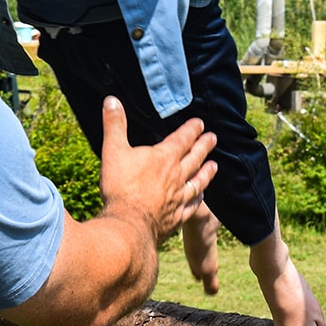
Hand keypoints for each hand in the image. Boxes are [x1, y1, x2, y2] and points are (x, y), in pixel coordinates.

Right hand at [99, 96, 217, 245]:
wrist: (129, 225)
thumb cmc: (121, 187)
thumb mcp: (113, 150)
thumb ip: (114, 125)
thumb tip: (111, 100)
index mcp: (163, 158)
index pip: (182, 139)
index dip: (191, 130)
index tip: (200, 123)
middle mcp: (176, 176)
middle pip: (195, 158)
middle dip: (204, 146)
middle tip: (213, 138)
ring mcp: (179, 197)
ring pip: (198, 181)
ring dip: (207, 172)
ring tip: (214, 165)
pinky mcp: (178, 216)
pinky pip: (194, 204)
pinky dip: (199, 197)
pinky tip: (202, 196)